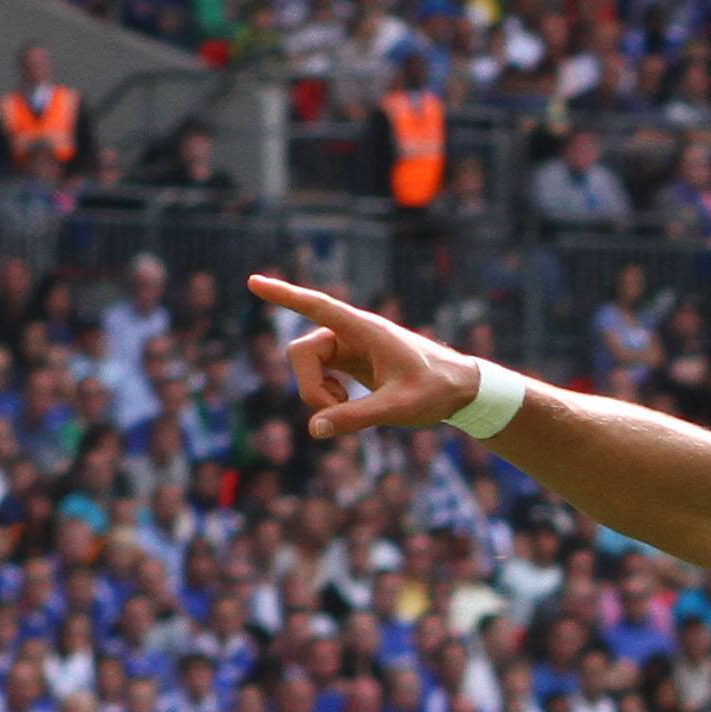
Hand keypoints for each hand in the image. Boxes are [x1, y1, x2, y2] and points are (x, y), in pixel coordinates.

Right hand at [250, 272, 489, 439]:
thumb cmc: (435, 391)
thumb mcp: (398, 408)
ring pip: (306, 366)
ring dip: (317, 394)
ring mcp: (348, 346)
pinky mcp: (349, 361)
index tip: (252, 282)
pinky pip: (317, 375)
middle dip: (309, 387)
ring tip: (348, 410)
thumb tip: (315, 429)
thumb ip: (356, 418)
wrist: (458, 389)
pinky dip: (325, 396)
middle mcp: (351, 333)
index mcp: (364, 330)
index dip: (284, 295)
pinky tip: (348, 405)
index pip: (317, 306)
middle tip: (336, 413)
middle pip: (301, 352)